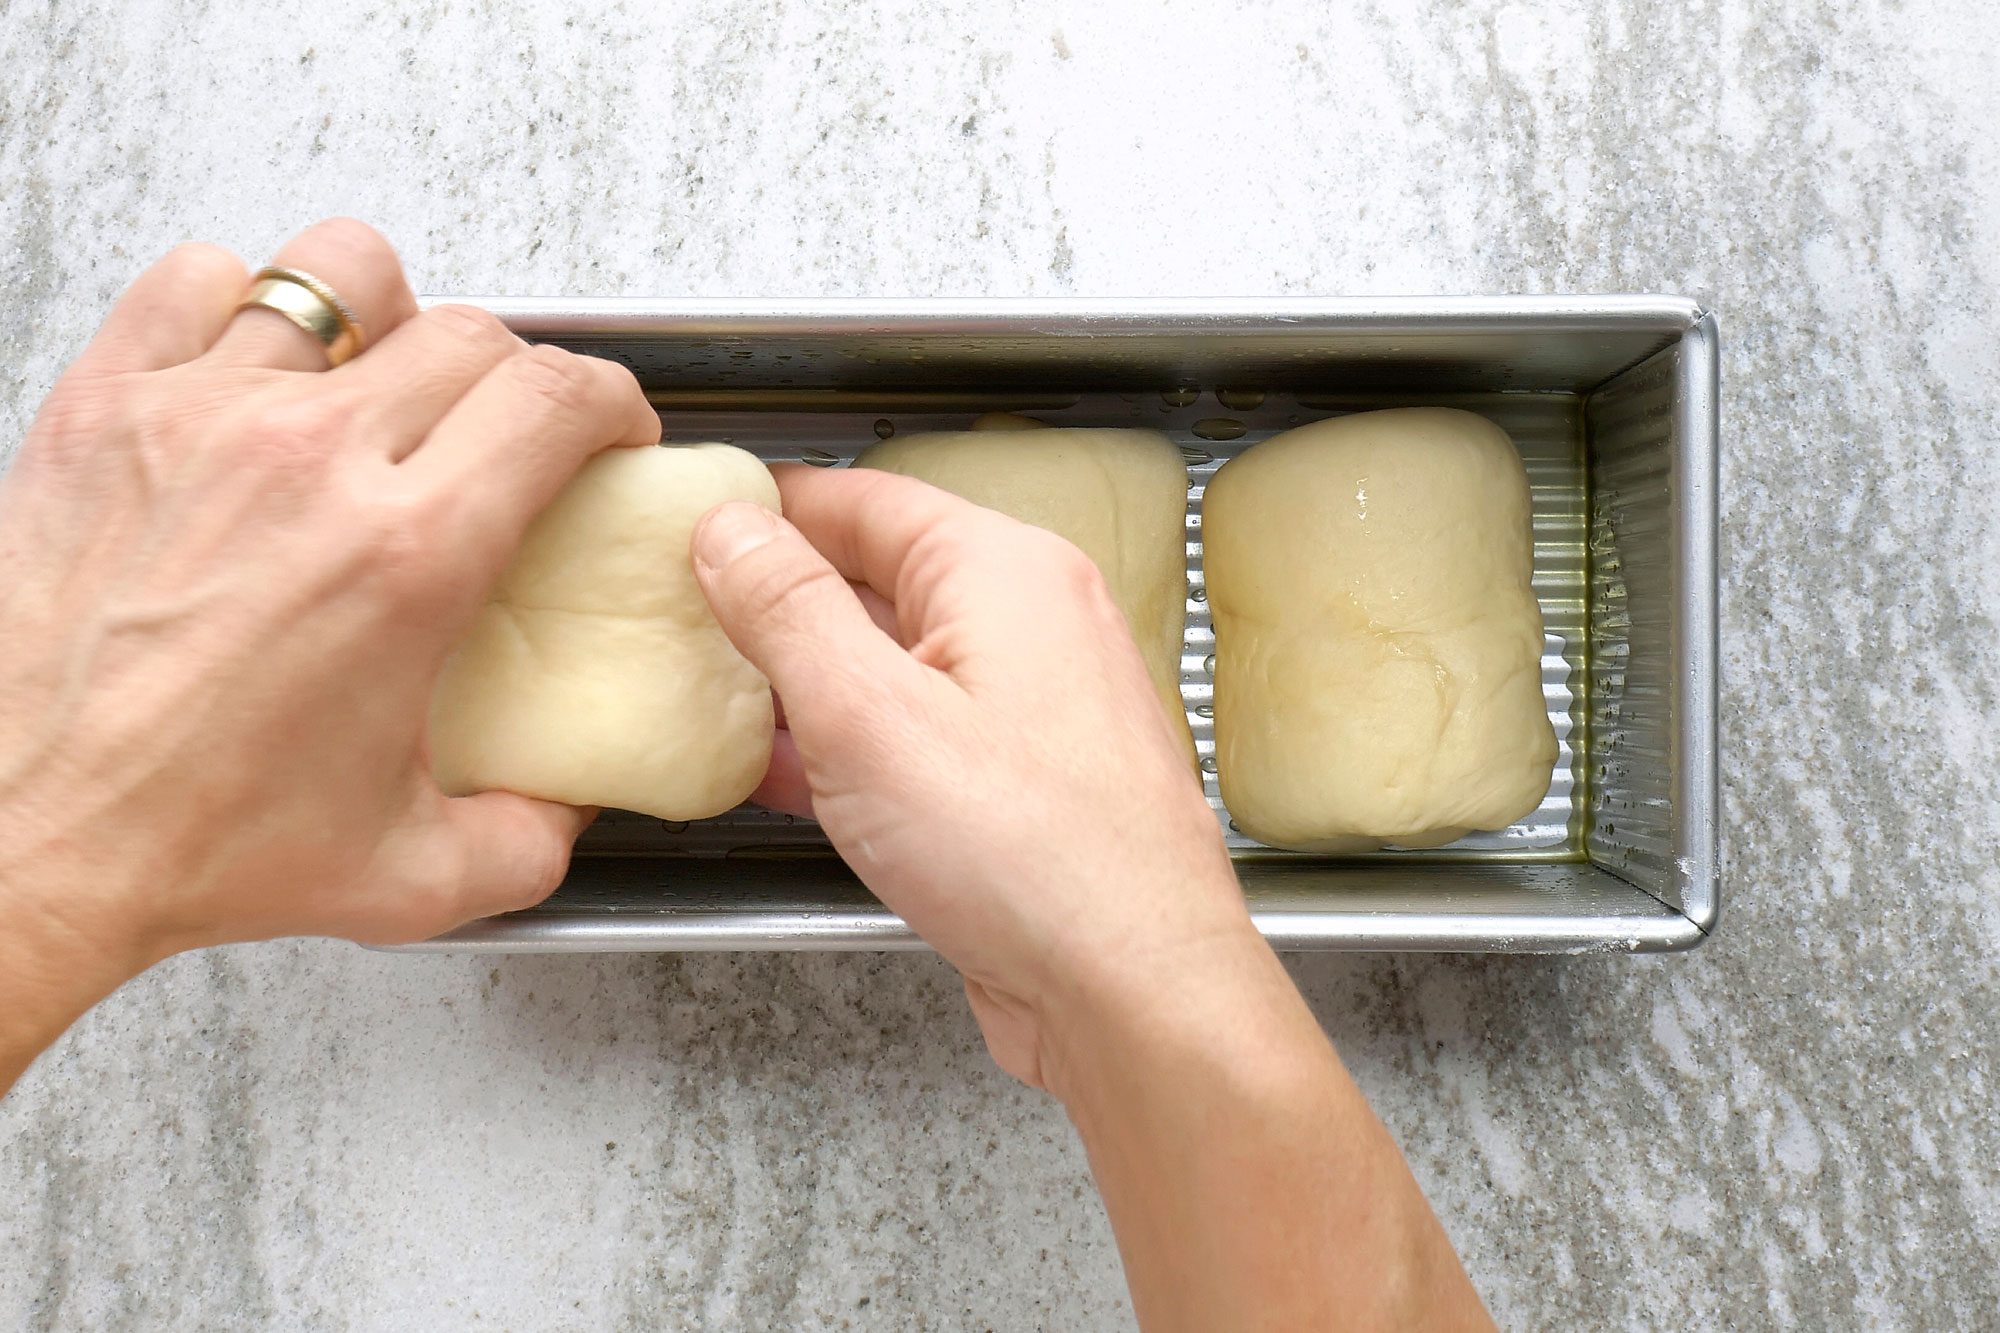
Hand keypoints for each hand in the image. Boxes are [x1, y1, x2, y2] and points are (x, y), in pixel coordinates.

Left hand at [0, 219, 655, 983]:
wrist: (20, 837)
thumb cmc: (185, 841)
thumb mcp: (412, 877)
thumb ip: (530, 840)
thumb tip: (572, 802)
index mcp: (407, 556)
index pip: (555, 398)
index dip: (610, 399)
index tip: (606, 427)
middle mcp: (311, 463)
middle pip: (471, 332)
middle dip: (520, 374)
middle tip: (509, 429)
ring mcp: (202, 419)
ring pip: (342, 274)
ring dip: (392, 316)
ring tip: (385, 372)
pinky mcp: (106, 410)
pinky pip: (196, 280)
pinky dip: (242, 303)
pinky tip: (257, 367)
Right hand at [692, 468, 1492, 1329]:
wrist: (1133, 992)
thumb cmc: (1032, 854)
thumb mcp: (866, 712)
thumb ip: (787, 609)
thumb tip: (728, 528)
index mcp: (1003, 572)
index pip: (861, 498)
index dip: (767, 507)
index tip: (689, 523)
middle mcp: (1033, 625)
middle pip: (880, 579)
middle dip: (779, 602)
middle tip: (684, 619)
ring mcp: (1036, 709)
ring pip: (897, 665)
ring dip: (809, 684)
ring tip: (717, 700)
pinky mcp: (1027, 788)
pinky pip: (922, 738)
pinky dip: (852, 749)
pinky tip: (788, 780)